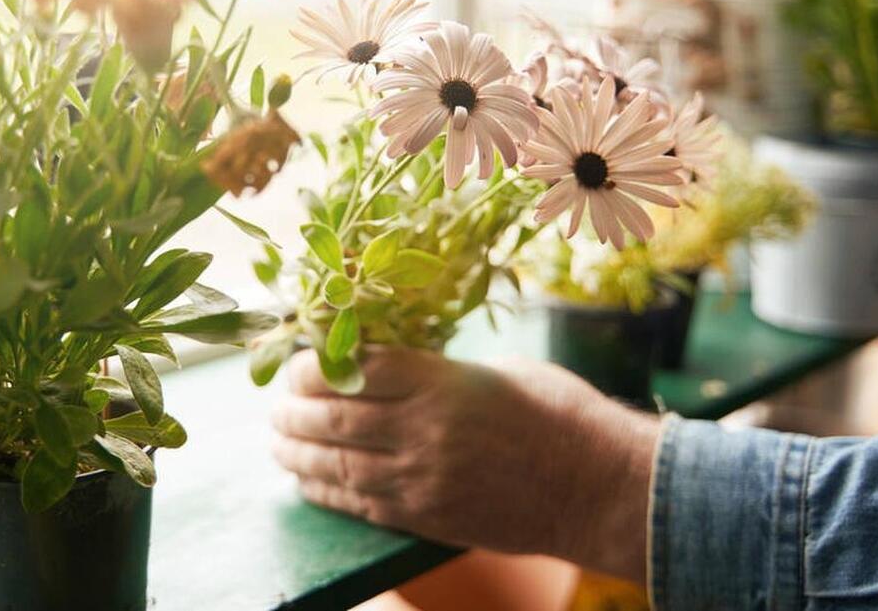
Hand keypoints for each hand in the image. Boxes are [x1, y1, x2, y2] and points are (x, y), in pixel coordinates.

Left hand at [271, 347, 659, 582]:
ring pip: (336, 463)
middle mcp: (423, 429)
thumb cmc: (561, 416)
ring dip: (296, 451)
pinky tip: (304, 480)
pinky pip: (359, 504)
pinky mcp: (427, 516)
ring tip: (276, 441)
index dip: (315, 364)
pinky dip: (323, 490)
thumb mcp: (501, 371)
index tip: (299, 361)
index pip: (355, 367)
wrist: (601, 489)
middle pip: (334, 416)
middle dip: (294, 409)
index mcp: (442, 381)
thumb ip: (442, 370)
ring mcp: (422, 478)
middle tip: (276, 405)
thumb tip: (395, 365)